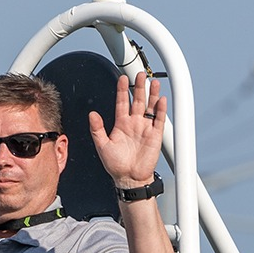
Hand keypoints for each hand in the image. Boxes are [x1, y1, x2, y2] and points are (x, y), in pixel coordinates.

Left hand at [91, 72, 165, 189]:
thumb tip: (92, 114)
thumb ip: (97, 129)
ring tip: (153, 82)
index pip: (122, 102)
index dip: (122, 90)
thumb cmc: (115, 164)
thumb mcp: (102, 145)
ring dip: (152, 95)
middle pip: (138, 100)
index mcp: (121, 124)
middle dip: (139, 87)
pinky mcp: (155, 135)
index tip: (122, 78)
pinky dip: (161, 110)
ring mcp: (145, 128)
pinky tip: (161, 99)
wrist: (129, 178)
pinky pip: (159, 120)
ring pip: (150, 107)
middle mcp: (134, 123)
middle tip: (140, 74)